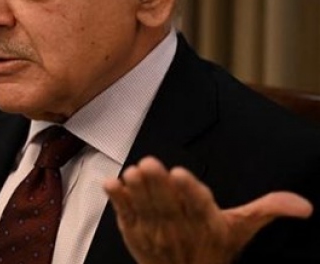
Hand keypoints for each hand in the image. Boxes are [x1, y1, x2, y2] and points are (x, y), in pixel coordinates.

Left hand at [103, 156, 312, 263]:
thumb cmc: (215, 247)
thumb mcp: (242, 227)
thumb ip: (268, 209)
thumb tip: (306, 206)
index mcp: (206, 222)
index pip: (198, 204)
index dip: (188, 190)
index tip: (180, 174)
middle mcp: (180, 228)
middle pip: (168, 203)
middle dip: (158, 184)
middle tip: (149, 164)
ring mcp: (154, 231)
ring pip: (145, 207)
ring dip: (137, 190)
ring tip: (132, 172)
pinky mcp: (134, 232)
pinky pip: (124, 215)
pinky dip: (117, 201)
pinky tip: (110, 184)